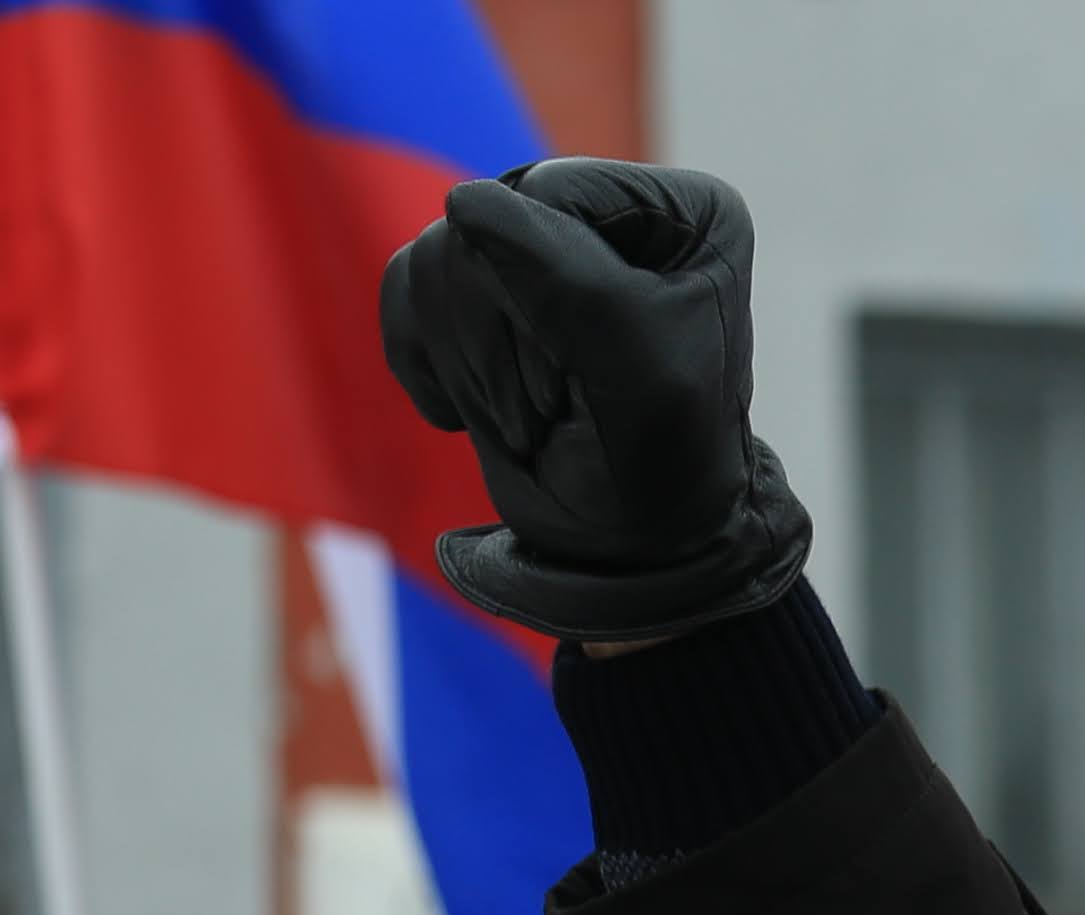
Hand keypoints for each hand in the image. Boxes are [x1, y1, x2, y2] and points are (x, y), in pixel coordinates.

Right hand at [379, 158, 812, 643]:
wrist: (629, 547)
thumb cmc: (661, 462)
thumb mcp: (636, 367)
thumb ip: (564, 273)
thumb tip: (463, 200)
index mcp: (681, 214)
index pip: (551, 196)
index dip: (548, 293)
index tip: (591, 374)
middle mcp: (610, 214)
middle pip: (484, 224)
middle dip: (506, 339)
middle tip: (559, 407)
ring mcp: (538, 244)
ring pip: (436, 257)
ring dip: (472, 366)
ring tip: (531, 420)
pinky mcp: (476, 288)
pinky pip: (403, 284)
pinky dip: (425, 362)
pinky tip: (474, 408)